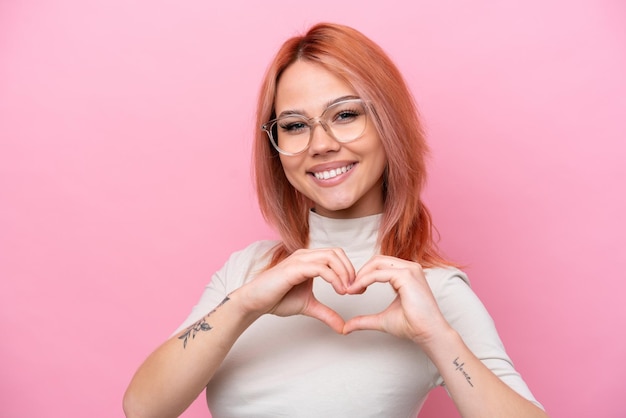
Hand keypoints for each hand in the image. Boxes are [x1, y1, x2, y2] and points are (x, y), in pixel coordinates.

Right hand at [237, 248, 354, 332]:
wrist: (255, 302)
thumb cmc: (278, 299)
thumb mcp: (309, 306)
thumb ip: (326, 313)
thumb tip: (343, 327)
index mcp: (310, 260)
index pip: (337, 256)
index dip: (350, 270)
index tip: (357, 290)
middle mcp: (306, 255)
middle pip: (337, 253)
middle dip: (350, 270)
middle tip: (355, 290)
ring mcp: (300, 260)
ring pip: (331, 257)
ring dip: (344, 273)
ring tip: (348, 291)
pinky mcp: (295, 268)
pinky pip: (321, 268)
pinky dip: (334, 278)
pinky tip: (339, 292)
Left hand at [342, 255, 451, 345]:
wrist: (428, 333)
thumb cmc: (412, 325)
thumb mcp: (382, 320)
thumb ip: (364, 320)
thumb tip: (346, 328)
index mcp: (406, 274)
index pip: (379, 265)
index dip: (363, 275)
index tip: (351, 290)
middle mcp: (409, 268)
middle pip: (376, 260)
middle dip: (359, 273)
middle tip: (348, 288)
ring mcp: (410, 270)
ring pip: (376, 263)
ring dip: (360, 275)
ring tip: (351, 290)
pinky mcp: (407, 276)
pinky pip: (378, 273)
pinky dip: (364, 280)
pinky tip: (357, 290)